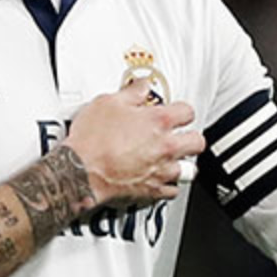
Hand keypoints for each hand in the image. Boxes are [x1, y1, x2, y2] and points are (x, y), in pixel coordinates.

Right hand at [62, 78, 201, 206]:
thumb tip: (141, 86)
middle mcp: (165, 146)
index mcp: (158, 121)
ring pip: (189, 169)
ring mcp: (161, 170)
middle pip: (197, 141)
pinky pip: (173, 191)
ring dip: (183, 162)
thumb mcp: (108, 102)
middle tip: (181, 135)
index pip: (188, 112)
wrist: (79, 171)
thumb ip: (131, 93)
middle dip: (190, 137)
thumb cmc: (91, 140)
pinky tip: (161, 179)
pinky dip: (169, 185)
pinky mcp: (152, 191)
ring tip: (174, 159)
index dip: (182, 110)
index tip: (176, 112)